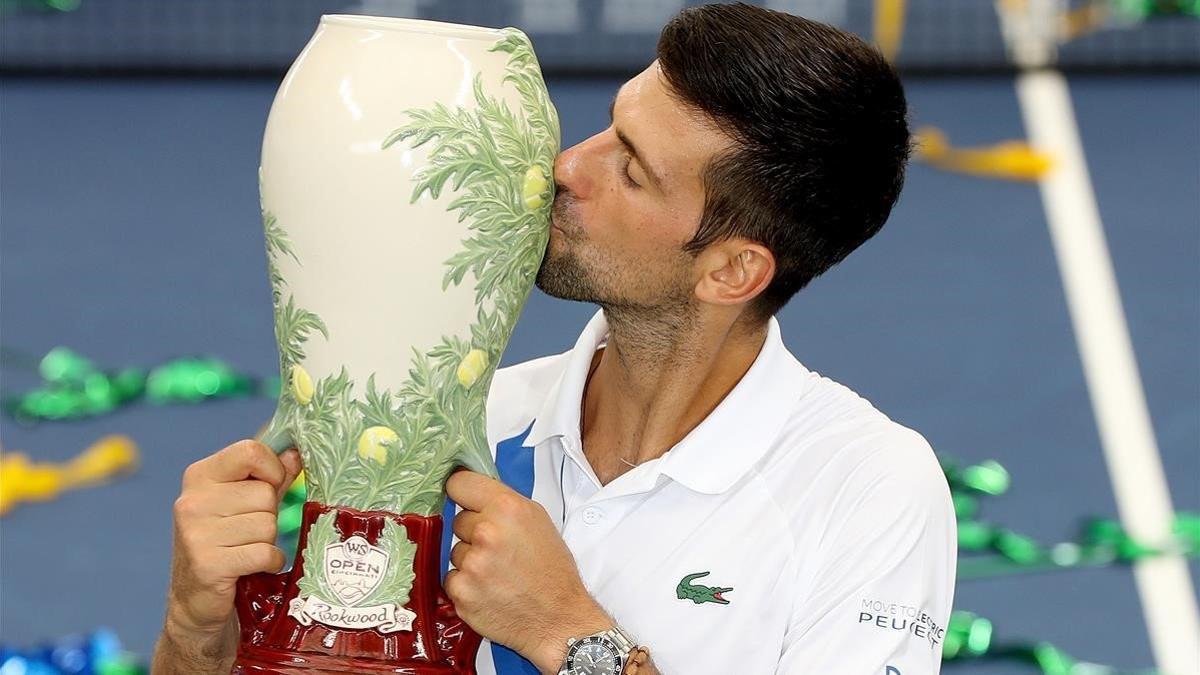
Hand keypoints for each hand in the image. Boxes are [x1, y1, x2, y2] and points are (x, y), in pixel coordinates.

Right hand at [165, 440, 301, 636]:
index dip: (272, 469)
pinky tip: (252, 567)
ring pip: (268, 524)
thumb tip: (296, 452)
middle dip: (269, 516)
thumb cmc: (224, 543)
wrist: (194, 600)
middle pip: (265, 494)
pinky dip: (269, 562)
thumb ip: (270, 477)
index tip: (270, 486)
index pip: (250, 451)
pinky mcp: (208, 564)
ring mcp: (197, 533)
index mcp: (200, 476)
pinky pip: (265, 553)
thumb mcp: (243, 503)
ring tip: (246, 549)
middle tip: (248, 533)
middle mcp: (193, 501)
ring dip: (267, 541)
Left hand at [444, 469, 612, 672]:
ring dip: (471, 560)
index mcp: (507, 508)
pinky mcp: (461, 591)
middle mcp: (487, 533)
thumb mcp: (538, 521)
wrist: (558, 619)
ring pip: (455, 551)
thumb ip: (504, 503)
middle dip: (474, 532)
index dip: (461, 491)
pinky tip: (489, 590)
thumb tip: (475, 493)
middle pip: (458, 520)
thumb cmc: (552, 572)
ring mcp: (472, 564)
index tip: (463, 497)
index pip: (459, 483)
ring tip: (498, 573)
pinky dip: (466, 585)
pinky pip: (452, 578)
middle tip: (500, 549)